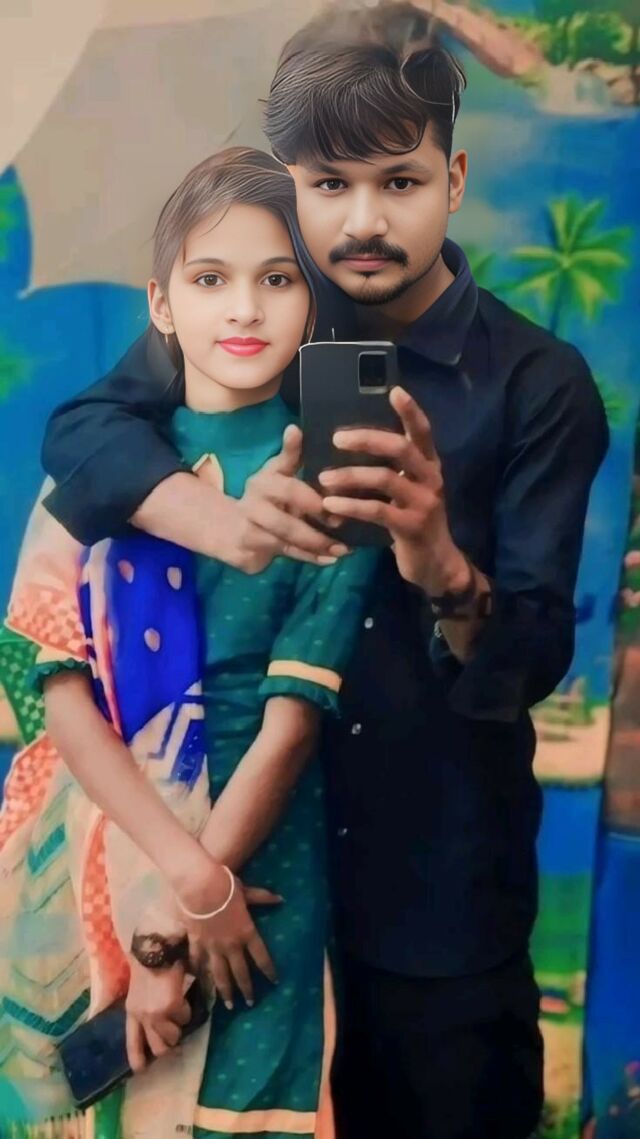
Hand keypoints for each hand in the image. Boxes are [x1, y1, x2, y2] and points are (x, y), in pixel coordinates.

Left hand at [125, 958, 191, 1072]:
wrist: (156, 946)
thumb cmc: (150, 962)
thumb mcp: (142, 989)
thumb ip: (147, 1004)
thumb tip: (161, 1017)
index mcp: (132, 1010)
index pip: (132, 1042)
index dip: (138, 1058)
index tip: (142, 1071)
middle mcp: (142, 1017)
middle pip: (158, 1049)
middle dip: (169, 1044)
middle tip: (175, 1033)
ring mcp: (156, 1014)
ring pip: (174, 1036)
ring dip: (179, 1026)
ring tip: (180, 1010)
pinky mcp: (171, 1007)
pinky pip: (185, 1017)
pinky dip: (187, 1009)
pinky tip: (183, 995)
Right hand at [175, 871, 280, 1009]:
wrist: (199, 886)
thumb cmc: (225, 886)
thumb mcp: (247, 892)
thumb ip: (262, 898)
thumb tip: (281, 899)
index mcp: (246, 933)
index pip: (262, 957)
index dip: (269, 970)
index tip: (274, 981)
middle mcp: (231, 945)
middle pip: (241, 972)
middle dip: (247, 989)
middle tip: (250, 1003)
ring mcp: (212, 947)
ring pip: (220, 975)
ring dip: (226, 991)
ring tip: (229, 1005)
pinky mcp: (196, 944)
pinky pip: (198, 963)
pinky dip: (200, 974)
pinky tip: (202, 984)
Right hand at [229, 426, 348, 573]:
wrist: (229, 526)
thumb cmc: (266, 496)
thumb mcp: (277, 472)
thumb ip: (290, 454)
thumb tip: (295, 427)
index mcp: (263, 482)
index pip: (289, 490)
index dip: (313, 500)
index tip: (337, 504)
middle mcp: (253, 506)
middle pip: (286, 523)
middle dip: (316, 531)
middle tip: (344, 535)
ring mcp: (250, 532)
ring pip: (286, 543)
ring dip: (316, 548)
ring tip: (343, 551)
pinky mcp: (250, 553)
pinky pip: (284, 556)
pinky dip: (308, 558)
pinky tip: (329, 559)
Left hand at [319, 387, 468, 594]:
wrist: (435, 564)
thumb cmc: (413, 521)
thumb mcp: (409, 490)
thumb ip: (392, 469)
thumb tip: (355, 442)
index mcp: (429, 465)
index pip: (423, 431)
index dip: (411, 411)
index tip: (394, 390)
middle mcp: (430, 479)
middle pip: (401, 448)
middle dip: (367, 439)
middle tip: (336, 438)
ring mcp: (424, 503)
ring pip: (385, 478)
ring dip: (350, 475)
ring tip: (324, 478)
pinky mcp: (411, 526)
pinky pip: (377, 510)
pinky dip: (351, 506)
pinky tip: (331, 505)